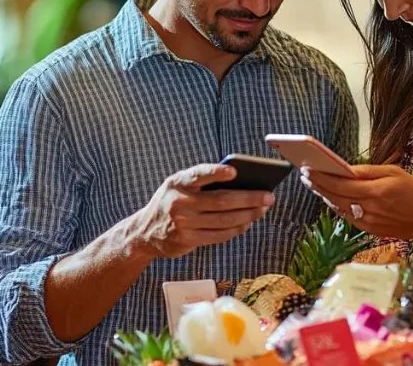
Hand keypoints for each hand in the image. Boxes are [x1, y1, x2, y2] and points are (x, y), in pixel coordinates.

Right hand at [131, 164, 274, 257]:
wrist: (144, 232)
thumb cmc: (171, 201)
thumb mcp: (177, 185)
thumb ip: (201, 181)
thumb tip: (240, 181)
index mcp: (177, 183)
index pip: (198, 175)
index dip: (216, 172)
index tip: (234, 171)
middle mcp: (179, 203)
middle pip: (221, 201)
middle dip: (249, 198)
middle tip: (268, 196)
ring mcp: (183, 224)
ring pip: (224, 220)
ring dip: (248, 215)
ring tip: (262, 209)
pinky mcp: (187, 240)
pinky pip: (219, 235)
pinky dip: (236, 229)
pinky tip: (247, 223)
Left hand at [301, 165, 412, 247]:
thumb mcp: (394, 172)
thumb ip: (368, 171)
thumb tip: (346, 168)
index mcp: (375, 191)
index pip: (340, 184)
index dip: (321, 177)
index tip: (308, 169)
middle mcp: (369, 208)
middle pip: (335, 197)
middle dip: (318, 185)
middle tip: (305, 175)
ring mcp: (368, 221)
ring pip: (339, 207)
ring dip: (325, 195)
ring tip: (314, 184)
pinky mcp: (369, 230)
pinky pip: (347, 216)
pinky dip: (337, 205)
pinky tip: (330, 197)